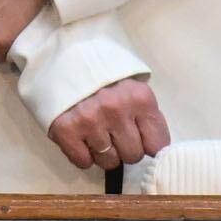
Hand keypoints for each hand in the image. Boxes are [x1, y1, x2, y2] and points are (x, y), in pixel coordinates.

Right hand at [48, 78, 168, 173]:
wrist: (63, 58)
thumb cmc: (104, 78)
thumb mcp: (134, 89)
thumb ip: (147, 117)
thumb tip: (155, 150)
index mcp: (139, 98)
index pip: (157, 145)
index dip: (146, 143)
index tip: (137, 135)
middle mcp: (116, 109)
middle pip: (132, 156)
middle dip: (124, 148)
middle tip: (112, 131)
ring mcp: (89, 120)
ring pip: (108, 162)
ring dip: (102, 152)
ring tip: (94, 131)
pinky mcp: (65, 129)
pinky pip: (83, 161)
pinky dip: (82, 154)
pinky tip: (80, 136)